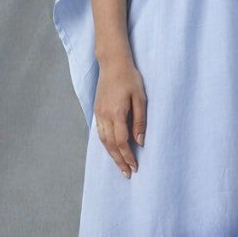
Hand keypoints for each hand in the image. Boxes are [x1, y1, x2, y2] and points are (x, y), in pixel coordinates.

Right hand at [94, 56, 146, 176]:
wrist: (112, 63)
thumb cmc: (129, 78)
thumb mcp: (140, 98)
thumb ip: (139, 121)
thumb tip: (140, 141)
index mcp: (116, 113)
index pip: (121, 142)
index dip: (128, 156)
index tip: (134, 167)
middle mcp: (104, 116)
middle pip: (110, 145)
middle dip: (119, 161)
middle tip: (127, 174)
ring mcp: (99, 114)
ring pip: (103, 141)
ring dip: (111, 155)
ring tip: (120, 166)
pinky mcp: (97, 111)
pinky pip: (100, 133)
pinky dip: (105, 145)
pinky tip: (111, 150)